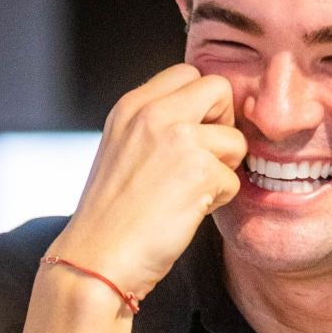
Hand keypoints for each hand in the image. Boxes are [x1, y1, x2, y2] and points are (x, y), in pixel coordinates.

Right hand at [52, 64, 245, 299]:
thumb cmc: (111, 216)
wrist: (96, 258)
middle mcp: (152, 113)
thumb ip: (156, 126)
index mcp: (131, 106)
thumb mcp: (122, 149)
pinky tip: (185, 212)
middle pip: (219, 89)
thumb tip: (207, 120)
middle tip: (204, 159)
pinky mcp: (199, 171)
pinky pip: (233, 180)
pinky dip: (216, 201)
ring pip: (235, 139)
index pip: (187, 74)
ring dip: (222, 169)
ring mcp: (177, 139)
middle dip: (222, 123)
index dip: (201, 105)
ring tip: (189, 193)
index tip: (192, 136)